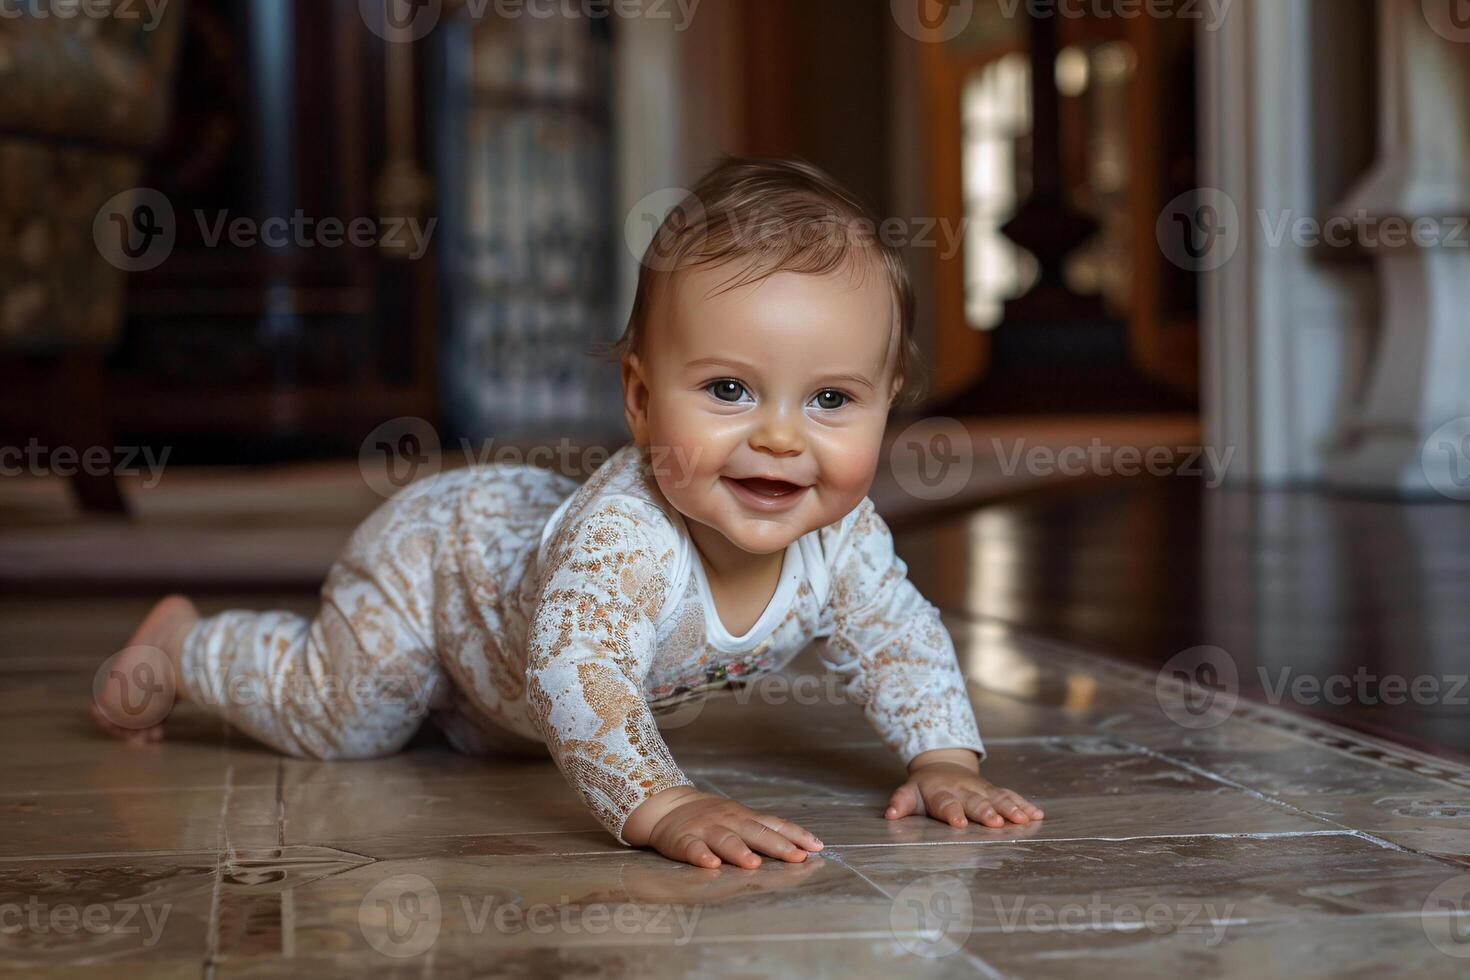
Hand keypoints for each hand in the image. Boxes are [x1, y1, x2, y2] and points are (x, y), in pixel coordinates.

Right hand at [625, 786, 824, 868]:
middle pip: (756, 833)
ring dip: (739, 852)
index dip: (796, 835)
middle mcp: (729, 822)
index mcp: (744, 818)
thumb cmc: (711, 817)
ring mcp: (705, 830)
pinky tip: (710, 865)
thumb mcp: (739, 818)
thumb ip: (765, 831)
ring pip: (725, 840)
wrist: (666, 806)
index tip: (816, 847)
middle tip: (797, 857)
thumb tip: (804, 846)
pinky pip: (693, 848)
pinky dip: (701, 856)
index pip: (774, 825)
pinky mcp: (683, 840)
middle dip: (777, 846)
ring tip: (753, 864)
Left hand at [886, 752, 1044, 829]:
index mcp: (942, 793)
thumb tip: (889, 815)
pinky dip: (1025, 805)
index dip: (953, 813)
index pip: (947, 804)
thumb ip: (900, 803)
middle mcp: (964, 790)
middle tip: (997, 823)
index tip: (960, 824)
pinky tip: (1038, 815)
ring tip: (1025, 820)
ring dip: (1012, 809)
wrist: (943, 765)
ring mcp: (982, 789)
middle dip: (987, 811)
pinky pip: (1012, 796)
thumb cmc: (924, 788)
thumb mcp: (908, 793)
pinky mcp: (995, 791)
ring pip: (999, 798)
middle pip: (977, 801)